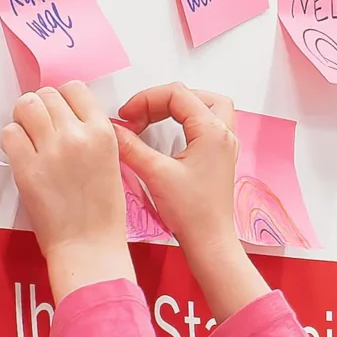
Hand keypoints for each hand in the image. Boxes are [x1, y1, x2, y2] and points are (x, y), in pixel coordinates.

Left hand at [2, 82, 134, 301]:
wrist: (89, 246)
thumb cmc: (101, 212)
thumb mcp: (111, 162)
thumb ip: (91, 134)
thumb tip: (64, 116)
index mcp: (103, 133)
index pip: (75, 89)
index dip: (63, 99)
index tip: (58, 112)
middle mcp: (77, 136)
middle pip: (47, 95)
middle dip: (41, 107)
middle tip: (40, 127)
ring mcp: (51, 151)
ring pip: (26, 106)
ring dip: (23, 117)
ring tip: (28, 136)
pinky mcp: (27, 168)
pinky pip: (9, 133)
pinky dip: (11, 140)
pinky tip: (21, 154)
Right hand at [115, 83, 268, 322]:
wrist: (210, 243)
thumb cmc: (191, 212)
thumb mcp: (155, 174)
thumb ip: (131, 147)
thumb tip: (112, 129)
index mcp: (212, 130)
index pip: (177, 94)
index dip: (146, 99)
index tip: (126, 116)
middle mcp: (224, 133)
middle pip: (194, 95)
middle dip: (162, 100)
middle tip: (140, 116)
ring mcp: (225, 145)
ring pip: (205, 107)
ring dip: (178, 108)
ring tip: (153, 119)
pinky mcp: (220, 158)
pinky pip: (206, 126)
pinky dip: (185, 123)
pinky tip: (167, 136)